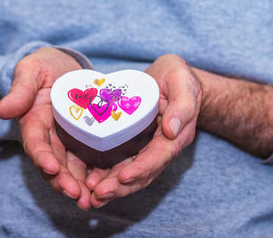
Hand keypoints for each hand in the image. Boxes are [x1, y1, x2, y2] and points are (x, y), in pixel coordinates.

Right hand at [0, 47, 91, 209]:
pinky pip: (87, 160)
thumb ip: (20, 90)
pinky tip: (106, 186)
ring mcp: (65, 140)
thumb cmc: (45, 66)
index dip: (42, 156)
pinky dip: (93, 174)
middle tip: (78, 196)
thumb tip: (2, 111)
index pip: (35, 142)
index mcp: (33, 121)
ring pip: (70, 167)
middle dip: (63, 181)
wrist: (64, 66)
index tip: (52, 168)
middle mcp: (48, 136)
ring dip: (78, 185)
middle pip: (53, 162)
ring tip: (91, 200)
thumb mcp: (32, 70)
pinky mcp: (83, 140)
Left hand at [86, 54, 201, 207]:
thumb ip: (182, 105)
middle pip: (142, 174)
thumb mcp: (182, 83)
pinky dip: (106, 175)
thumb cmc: (178, 77)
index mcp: (174, 137)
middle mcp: (160, 148)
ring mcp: (146, 149)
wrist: (170, 78)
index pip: (158, 158)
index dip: (141, 169)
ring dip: (112, 187)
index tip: (123, 177)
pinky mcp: (133, 145)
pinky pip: (120, 164)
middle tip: (98, 195)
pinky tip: (89, 181)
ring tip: (91, 196)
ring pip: (130, 174)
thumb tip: (172, 131)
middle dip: (121, 187)